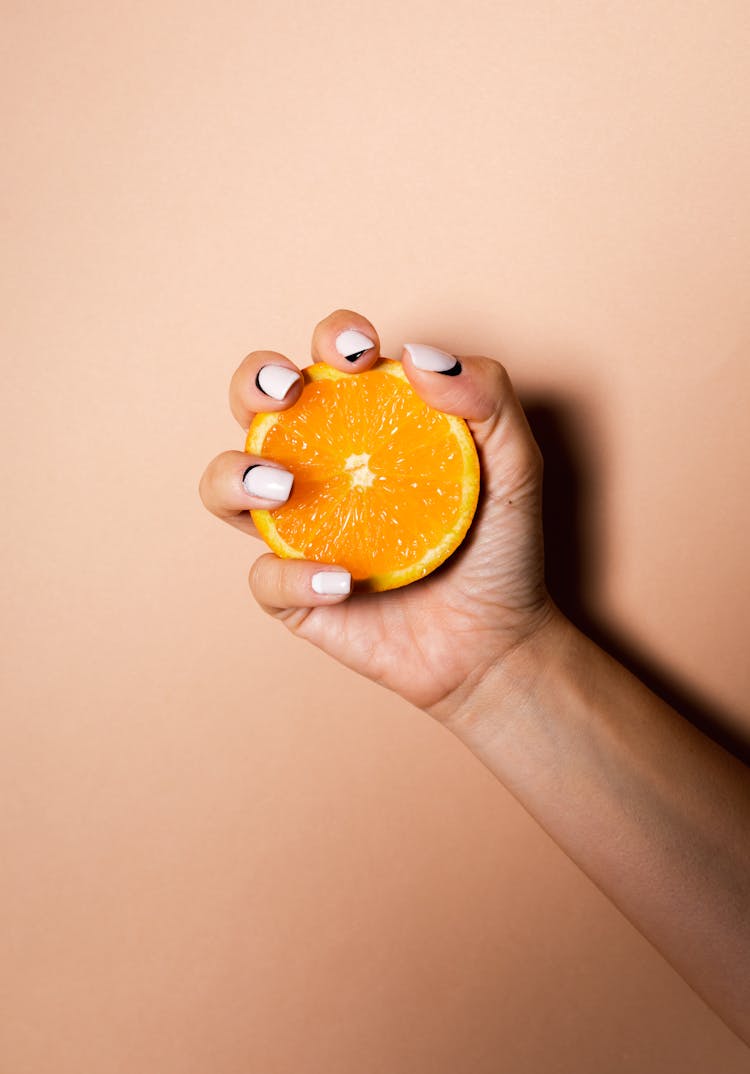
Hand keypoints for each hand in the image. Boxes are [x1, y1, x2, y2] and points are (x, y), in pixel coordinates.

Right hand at [199, 309, 557, 717]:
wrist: (495, 645)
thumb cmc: (501, 549)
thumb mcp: (517, 468)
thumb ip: (488, 399)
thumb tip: (418, 355)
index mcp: (368, 427)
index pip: (331, 363)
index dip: (331, 338)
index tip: (361, 352)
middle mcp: (321, 468)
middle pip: (254, 406)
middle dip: (254, 382)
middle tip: (289, 390)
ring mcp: (300, 529)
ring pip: (223, 484)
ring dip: (236, 474)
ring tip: (284, 486)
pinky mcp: (292, 592)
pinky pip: (263, 576)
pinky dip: (293, 576)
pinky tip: (342, 582)